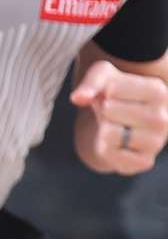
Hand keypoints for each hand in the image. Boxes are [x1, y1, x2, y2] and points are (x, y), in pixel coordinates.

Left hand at [72, 58, 167, 173]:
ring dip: (104, 129)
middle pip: (109, 109)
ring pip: (109, 132)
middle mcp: (163, 118)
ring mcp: (156, 142)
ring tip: (117, 125)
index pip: (112, 88)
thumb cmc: (115, 95)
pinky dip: (105, 147)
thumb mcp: (103, 76)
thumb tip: (78, 98)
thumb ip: (92, 82)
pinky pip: (108, 153)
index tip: (114, 95)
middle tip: (114, 113)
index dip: (104, 91)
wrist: (123, 123)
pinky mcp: (144, 162)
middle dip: (103, 110)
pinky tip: (117, 142)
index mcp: (159, 91)